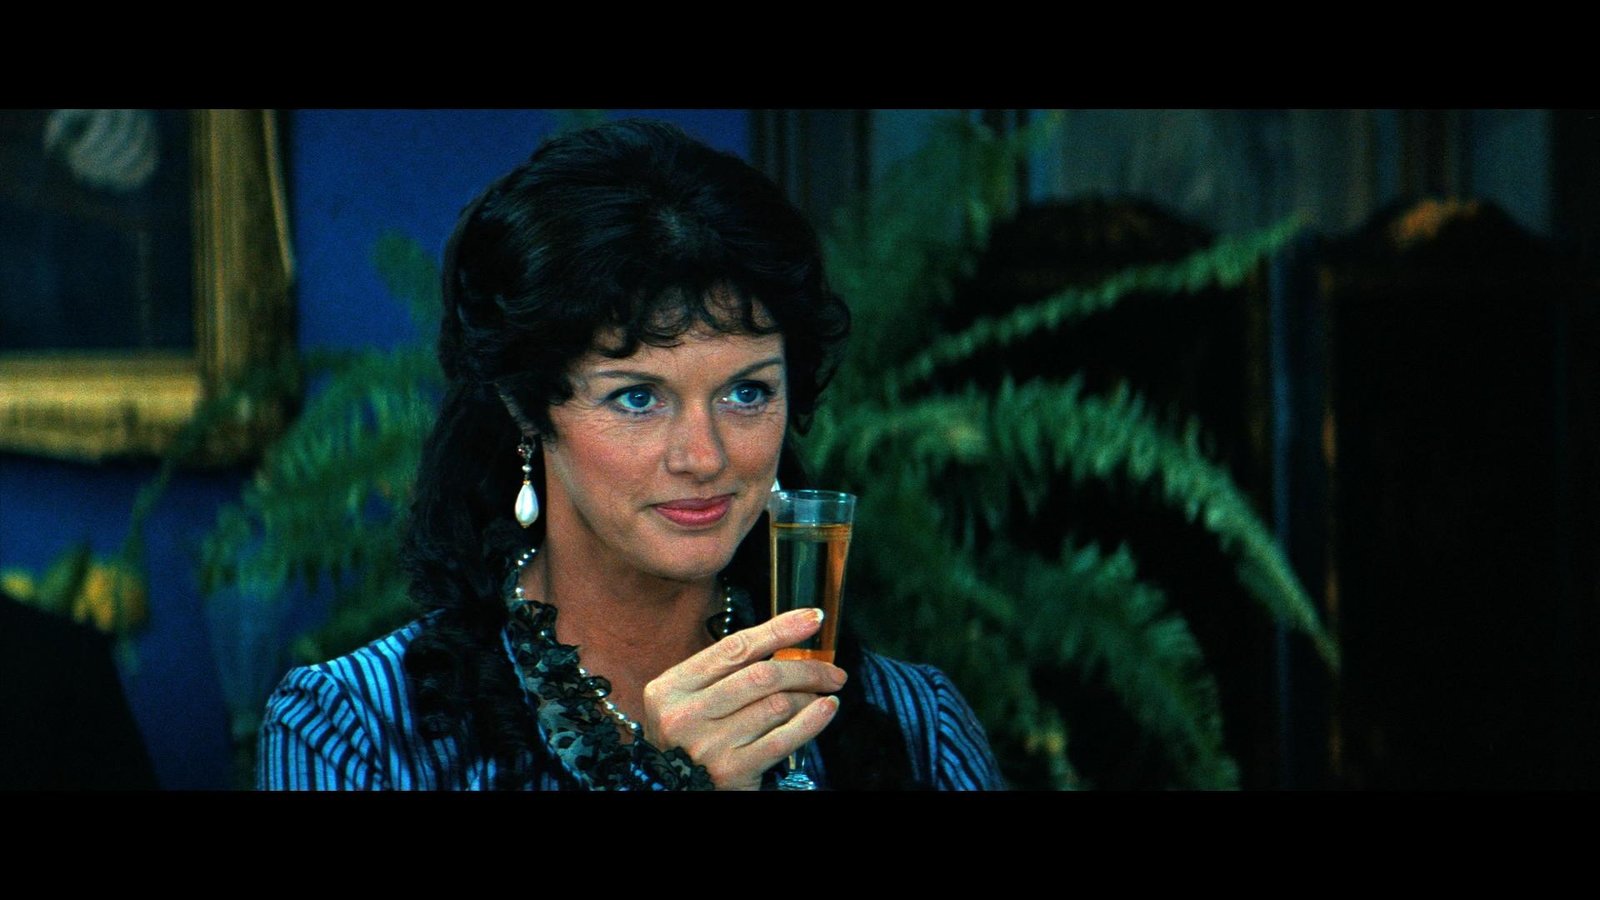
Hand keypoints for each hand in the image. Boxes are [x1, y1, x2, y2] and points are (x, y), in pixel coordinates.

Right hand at [641, 607, 845, 789]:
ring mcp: (710, 745)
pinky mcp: (732, 772)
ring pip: (777, 705)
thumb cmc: (685, 739)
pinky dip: (811, 721)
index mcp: (672, 687)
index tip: (811, 619)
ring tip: (822, 695)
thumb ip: (724, 673)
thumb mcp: (686, 699)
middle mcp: (686, 714)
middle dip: (806, 668)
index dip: (780, 629)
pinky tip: (826, 710)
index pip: (736, 647)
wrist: (670, 787)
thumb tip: (785, 646)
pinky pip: (783, 739)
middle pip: (762, 675)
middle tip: (832, 670)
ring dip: (809, 696)